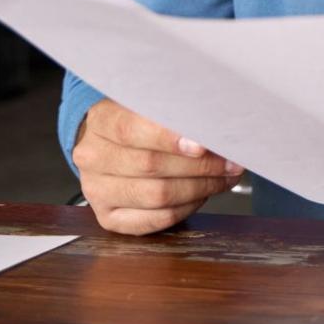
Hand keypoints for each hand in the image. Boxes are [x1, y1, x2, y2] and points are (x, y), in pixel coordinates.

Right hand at [72, 99, 240, 235]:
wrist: (111, 146)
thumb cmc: (141, 123)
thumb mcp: (152, 105)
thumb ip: (177, 113)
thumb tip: (215, 126)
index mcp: (100, 121)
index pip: (130, 129)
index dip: (168, 138)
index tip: (202, 144)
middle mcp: (92, 157)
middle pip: (149, 165)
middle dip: (200, 165)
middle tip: (230, 161)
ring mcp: (97, 191)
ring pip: (156, 195)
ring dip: (200, 187)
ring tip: (224, 177)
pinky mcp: (108, 218)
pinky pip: (155, 219)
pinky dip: (187, 208)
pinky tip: (203, 194)